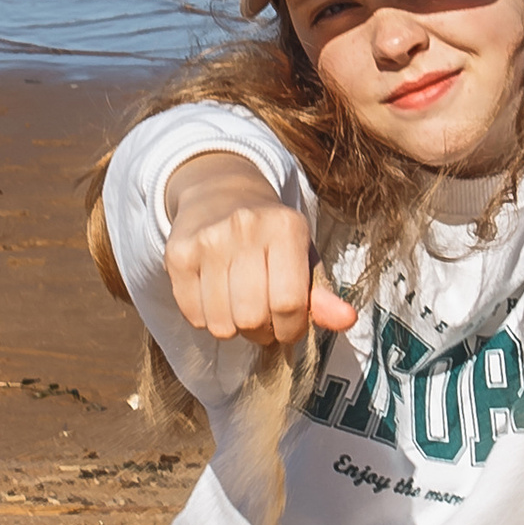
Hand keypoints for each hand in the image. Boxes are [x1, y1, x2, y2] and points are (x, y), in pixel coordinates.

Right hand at [164, 154, 358, 346]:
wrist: (221, 193)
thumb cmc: (271, 237)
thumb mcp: (303, 259)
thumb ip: (323, 295)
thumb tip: (347, 320)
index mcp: (286, 227)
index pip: (289, 304)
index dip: (291, 329)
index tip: (289, 327)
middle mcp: (245, 227)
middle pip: (252, 317)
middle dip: (262, 331)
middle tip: (263, 317)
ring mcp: (207, 239)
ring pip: (221, 323)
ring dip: (234, 328)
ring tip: (239, 306)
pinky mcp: (177, 253)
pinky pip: (193, 316)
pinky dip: (207, 319)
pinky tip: (215, 297)